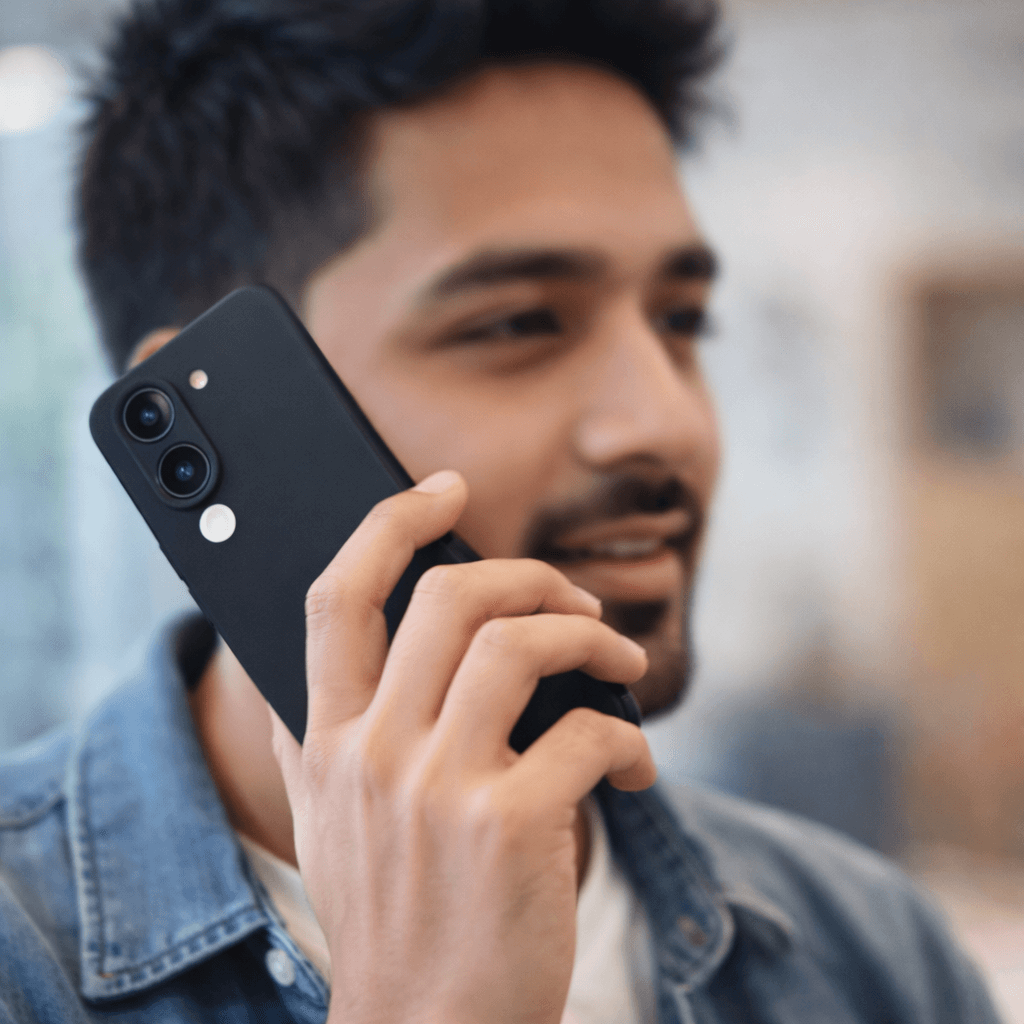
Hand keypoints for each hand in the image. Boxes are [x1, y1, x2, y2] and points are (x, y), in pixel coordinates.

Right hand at [269, 469, 655, 1023]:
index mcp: (326, 741)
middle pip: (449, 597)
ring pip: (519, 644)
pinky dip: (626, 737)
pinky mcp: (510, 825)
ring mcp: (438, 786)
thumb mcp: (325, 822)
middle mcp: (373, 752)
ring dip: (589, 639)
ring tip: (620, 666)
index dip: (391, 522)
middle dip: (527, 576)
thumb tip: (310, 663)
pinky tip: (632, 767)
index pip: (338, 596)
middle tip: (573, 602)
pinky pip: (586, 733)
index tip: (445, 489)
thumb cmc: (391, 917)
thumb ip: (311, 738)